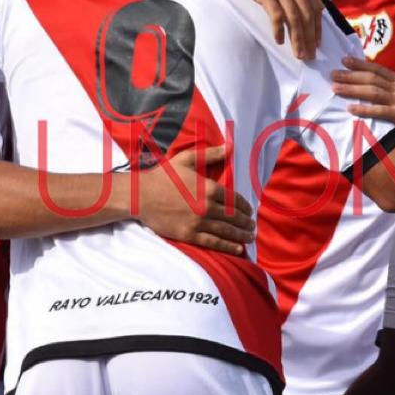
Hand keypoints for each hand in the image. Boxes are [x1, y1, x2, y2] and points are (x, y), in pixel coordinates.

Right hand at [135, 145, 254, 255]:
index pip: (235, 200)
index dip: (246, 207)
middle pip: (234, 217)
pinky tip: (238, 248)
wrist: (141, 195)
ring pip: (226, 231)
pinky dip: (228, 246)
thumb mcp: (187, 159)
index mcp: (209, 189)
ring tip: (250, 237)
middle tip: (253, 226)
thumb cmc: (164, 176)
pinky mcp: (189, 234)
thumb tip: (230, 146)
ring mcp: (198, 222)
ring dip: (241, 235)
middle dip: (246, 223)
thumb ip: (211, 154)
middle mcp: (207, 207)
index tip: (250, 211)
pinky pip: (213, 242)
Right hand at [218, 0, 320, 60]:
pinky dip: (279, 30)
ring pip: (294, 18)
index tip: (317, 44)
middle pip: (306, 16)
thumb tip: (317, 5)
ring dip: (297, 39)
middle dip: (309, 39)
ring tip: (298, 54)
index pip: (315, 8)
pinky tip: (279, 41)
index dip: (317, 29)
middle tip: (310, 56)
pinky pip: (275, 14)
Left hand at [331, 56, 394, 135]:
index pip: (380, 70)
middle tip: (333, 72)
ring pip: (372, 92)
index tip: (347, 60)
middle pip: (371, 78)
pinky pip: (380, 111)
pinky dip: (364, 109)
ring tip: (334, 87)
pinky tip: (351, 109)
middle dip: (350, 75)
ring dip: (352, 89)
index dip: (362, 65)